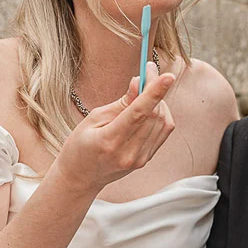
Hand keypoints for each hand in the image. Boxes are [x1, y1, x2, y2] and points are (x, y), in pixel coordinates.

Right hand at [54, 63, 174, 194]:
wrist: (81, 177)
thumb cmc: (80, 146)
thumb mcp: (92, 119)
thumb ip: (120, 103)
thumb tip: (139, 84)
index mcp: (110, 141)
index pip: (139, 113)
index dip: (155, 92)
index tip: (167, 77)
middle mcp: (129, 153)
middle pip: (153, 115)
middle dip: (155, 89)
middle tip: (148, 70)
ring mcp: (140, 159)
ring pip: (162, 121)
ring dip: (158, 100)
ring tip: (144, 89)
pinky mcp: (146, 159)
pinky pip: (163, 131)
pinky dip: (160, 114)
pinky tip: (149, 107)